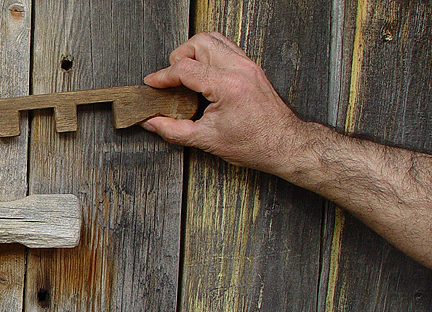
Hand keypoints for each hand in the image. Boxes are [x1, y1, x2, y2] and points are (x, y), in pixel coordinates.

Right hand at [141, 32, 308, 173]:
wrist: (285, 145)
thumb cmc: (255, 144)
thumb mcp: (207, 140)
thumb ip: (173, 130)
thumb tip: (152, 122)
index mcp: (228, 86)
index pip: (185, 68)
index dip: (162, 76)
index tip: (153, 84)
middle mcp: (240, 69)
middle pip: (198, 43)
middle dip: (179, 57)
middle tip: (172, 78)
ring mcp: (248, 66)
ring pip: (213, 39)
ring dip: (195, 52)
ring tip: (187, 73)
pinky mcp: (252, 68)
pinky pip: (226, 47)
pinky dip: (210, 55)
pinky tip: (204, 73)